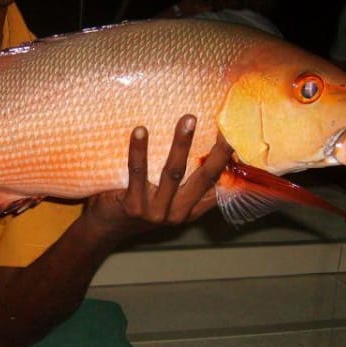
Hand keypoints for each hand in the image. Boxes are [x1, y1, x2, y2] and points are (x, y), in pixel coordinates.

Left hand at [84, 114, 233, 240]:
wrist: (105, 227)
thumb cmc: (139, 203)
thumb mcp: (168, 199)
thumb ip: (188, 183)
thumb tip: (210, 149)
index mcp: (191, 210)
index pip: (217, 184)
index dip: (229, 163)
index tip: (240, 138)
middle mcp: (177, 213)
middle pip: (204, 179)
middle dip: (218, 154)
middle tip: (228, 130)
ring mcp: (156, 212)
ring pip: (173, 173)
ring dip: (181, 144)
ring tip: (189, 119)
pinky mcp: (133, 206)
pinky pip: (137, 173)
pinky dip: (139, 150)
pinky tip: (141, 130)